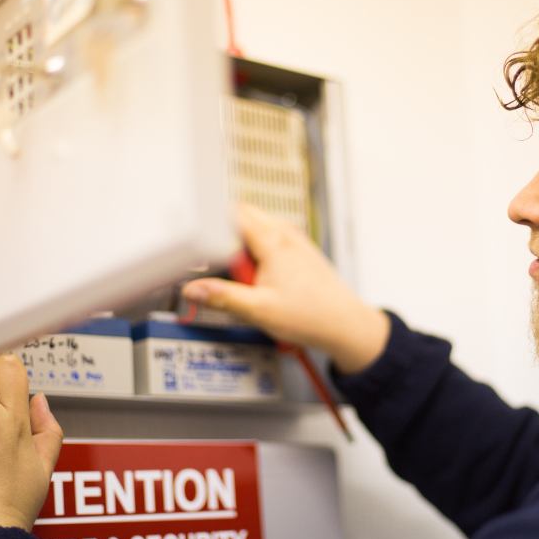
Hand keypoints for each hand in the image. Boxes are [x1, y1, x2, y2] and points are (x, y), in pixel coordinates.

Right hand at [182, 203, 389, 373]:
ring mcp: (294, 241)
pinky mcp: (299, 251)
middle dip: (225, 236)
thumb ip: (222, 297)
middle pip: (243, 217)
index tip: (200, 247)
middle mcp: (285, 234)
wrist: (345, 324)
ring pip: (256, 229)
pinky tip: (261, 280)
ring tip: (247, 278)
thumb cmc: (312, 316)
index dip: (211, 228)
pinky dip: (258, 254)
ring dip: (243, 247)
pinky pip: (269, 241)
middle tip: (222, 267)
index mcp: (273, 241)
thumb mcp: (259, 310)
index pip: (232, 213)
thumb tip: (193, 290)